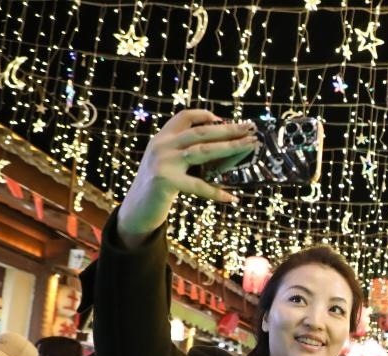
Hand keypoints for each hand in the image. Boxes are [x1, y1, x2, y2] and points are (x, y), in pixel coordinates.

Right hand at [117, 109, 258, 247]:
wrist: (137, 208)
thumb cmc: (159, 185)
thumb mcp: (168, 162)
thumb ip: (186, 151)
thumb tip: (224, 147)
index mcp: (162, 137)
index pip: (184, 117)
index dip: (204, 115)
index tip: (224, 120)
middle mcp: (162, 145)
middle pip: (201, 132)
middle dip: (228, 130)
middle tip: (250, 128)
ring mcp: (163, 162)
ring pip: (203, 151)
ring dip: (230, 148)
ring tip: (250, 146)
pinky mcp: (165, 181)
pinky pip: (198, 185)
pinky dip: (216, 192)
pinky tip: (232, 198)